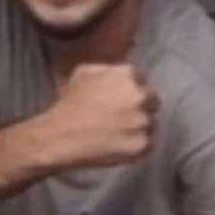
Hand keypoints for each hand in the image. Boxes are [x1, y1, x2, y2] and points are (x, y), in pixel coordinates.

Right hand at [41, 63, 157, 168]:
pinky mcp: (143, 145)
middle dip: (140, 108)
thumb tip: (119, 72)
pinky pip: (148, 144)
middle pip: (152, 102)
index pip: (143, 81)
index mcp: (129, 75)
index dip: (131, 91)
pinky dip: (136, 145)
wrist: (61, 136)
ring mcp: (144, 122)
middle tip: (122, 117)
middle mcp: (142, 96)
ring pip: (151, 123)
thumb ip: (108, 69)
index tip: (121, 100)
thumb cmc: (69, 104)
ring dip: (140, 126)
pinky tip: (119, 144)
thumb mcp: (83, 72)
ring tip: (119, 132)